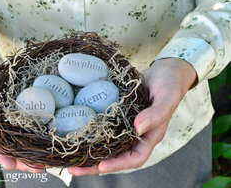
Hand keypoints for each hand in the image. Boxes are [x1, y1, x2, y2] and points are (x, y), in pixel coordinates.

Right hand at [0, 51, 43, 172]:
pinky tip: (46, 141)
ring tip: (46, 163)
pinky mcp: (16, 111)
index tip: (12, 166)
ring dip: (30, 153)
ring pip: (17, 140)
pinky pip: (25, 126)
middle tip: (38, 169)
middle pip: (6, 147)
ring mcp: (5, 118)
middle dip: (21, 160)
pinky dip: (34, 135)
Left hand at [68, 58, 196, 174]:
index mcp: (150, 135)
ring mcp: (126, 126)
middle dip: (95, 165)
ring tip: (69, 157)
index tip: (100, 165)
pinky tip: (77, 133)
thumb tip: (137, 129)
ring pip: (108, 145)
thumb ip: (156, 114)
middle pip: (116, 157)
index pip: (135, 158)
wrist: (164, 71)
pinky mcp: (119, 116)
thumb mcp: (167, 96)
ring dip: (90, 152)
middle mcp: (137, 135)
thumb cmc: (170, 83)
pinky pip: (104, 129)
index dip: (118, 164)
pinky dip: (92, 134)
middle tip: (73, 168)